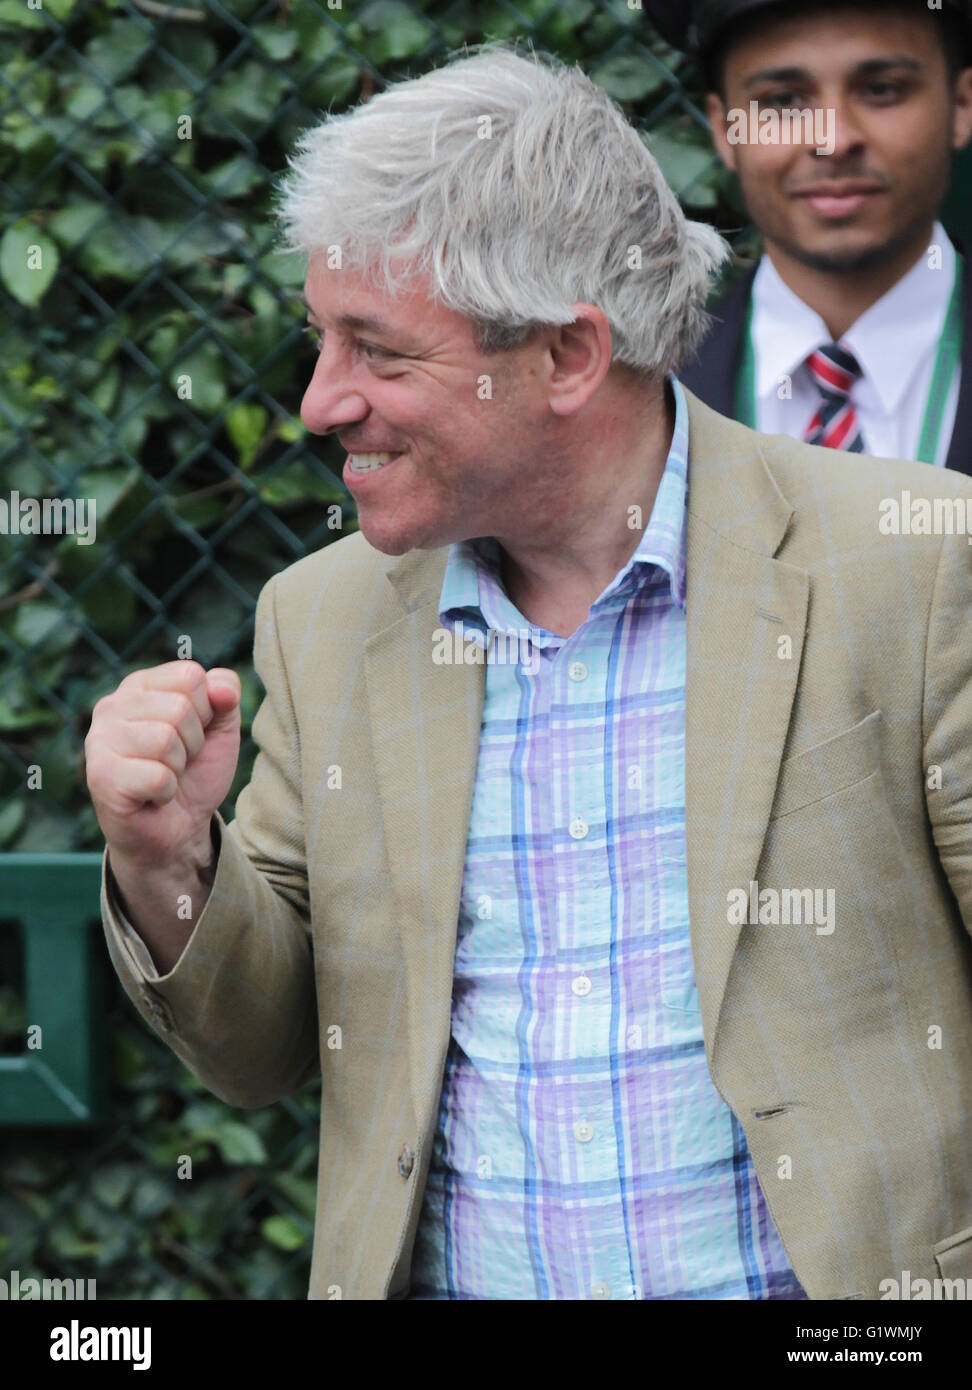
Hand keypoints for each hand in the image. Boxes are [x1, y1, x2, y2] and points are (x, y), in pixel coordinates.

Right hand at [85, 660, 240, 865]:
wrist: (178, 828)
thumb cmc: (195, 772)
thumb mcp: (222, 728)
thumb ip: (225, 695)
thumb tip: (221, 689)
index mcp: (141, 685)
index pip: (190, 676)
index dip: (206, 710)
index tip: (192, 733)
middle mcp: (113, 705)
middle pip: (180, 708)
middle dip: (193, 742)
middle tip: (178, 761)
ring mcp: (100, 739)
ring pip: (166, 741)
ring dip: (179, 767)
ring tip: (165, 775)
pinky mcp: (100, 776)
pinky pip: (158, 777)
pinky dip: (167, 792)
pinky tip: (152, 795)